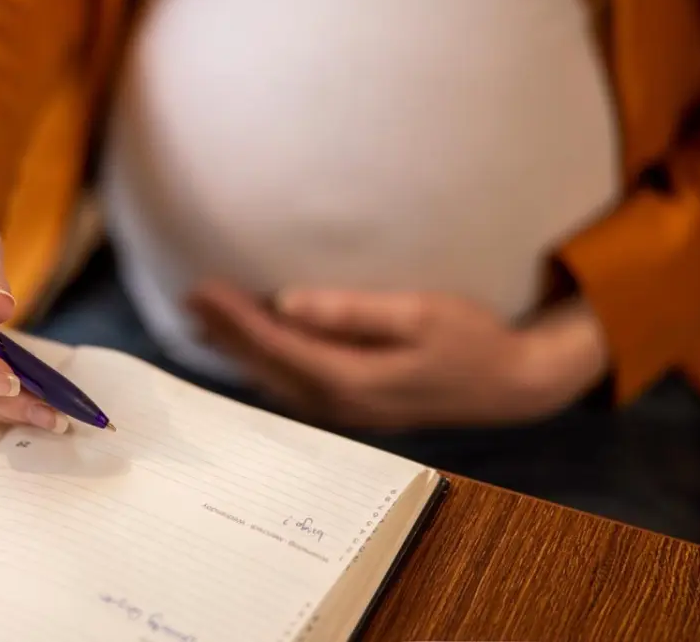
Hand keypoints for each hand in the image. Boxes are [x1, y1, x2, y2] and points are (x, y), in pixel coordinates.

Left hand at [186, 283, 607, 428]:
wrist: (511, 384)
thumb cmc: (472, 340)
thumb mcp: (421, 314)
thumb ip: (353, 312)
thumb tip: (288, 303)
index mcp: (351, 378)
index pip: (276, 344)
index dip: (235, 318)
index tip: (203, 288)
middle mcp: (339, 402)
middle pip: (265, 366)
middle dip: (224, 333)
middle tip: (189, 298)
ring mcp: (345, 410)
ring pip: (273, 380)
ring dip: (237, 350)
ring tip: (203, 320)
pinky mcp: (354, 406)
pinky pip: (290, 386)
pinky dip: (262, 364)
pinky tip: (248, 350)